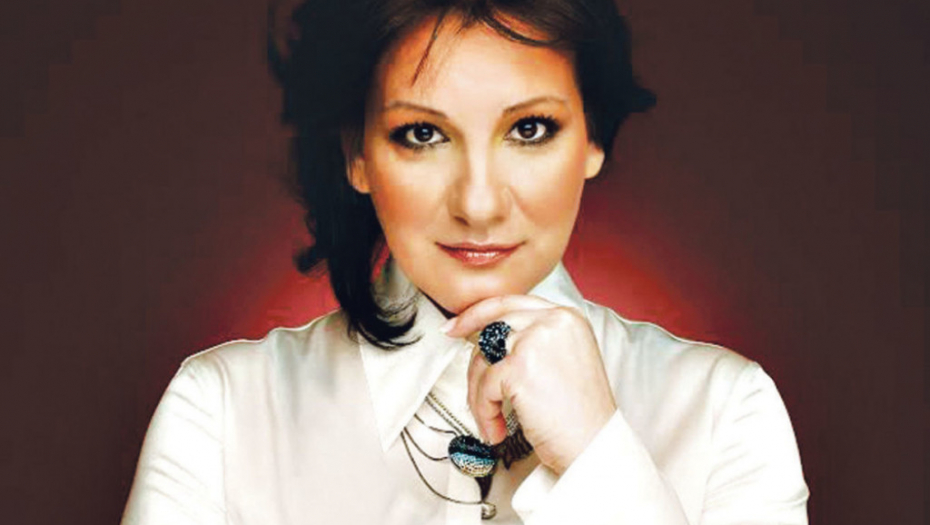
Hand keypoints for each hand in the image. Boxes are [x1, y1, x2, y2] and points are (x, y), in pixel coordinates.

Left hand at [442, 295, 617, 474]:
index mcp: (567, 317)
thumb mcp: (565, 360)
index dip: (482, 310)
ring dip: (478, 390)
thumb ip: (535, 341)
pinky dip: (484, 411)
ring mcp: (536, 341)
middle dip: (466, 328)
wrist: (594, 445)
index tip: (462, 321)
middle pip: (494, 319)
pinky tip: (497, 428)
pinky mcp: (519, 367)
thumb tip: (494, 338)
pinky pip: (484, 385)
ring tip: (490, 417)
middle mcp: (553, 322)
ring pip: (484, 355)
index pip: (514, 302)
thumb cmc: (581, 414)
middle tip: (449, 335)